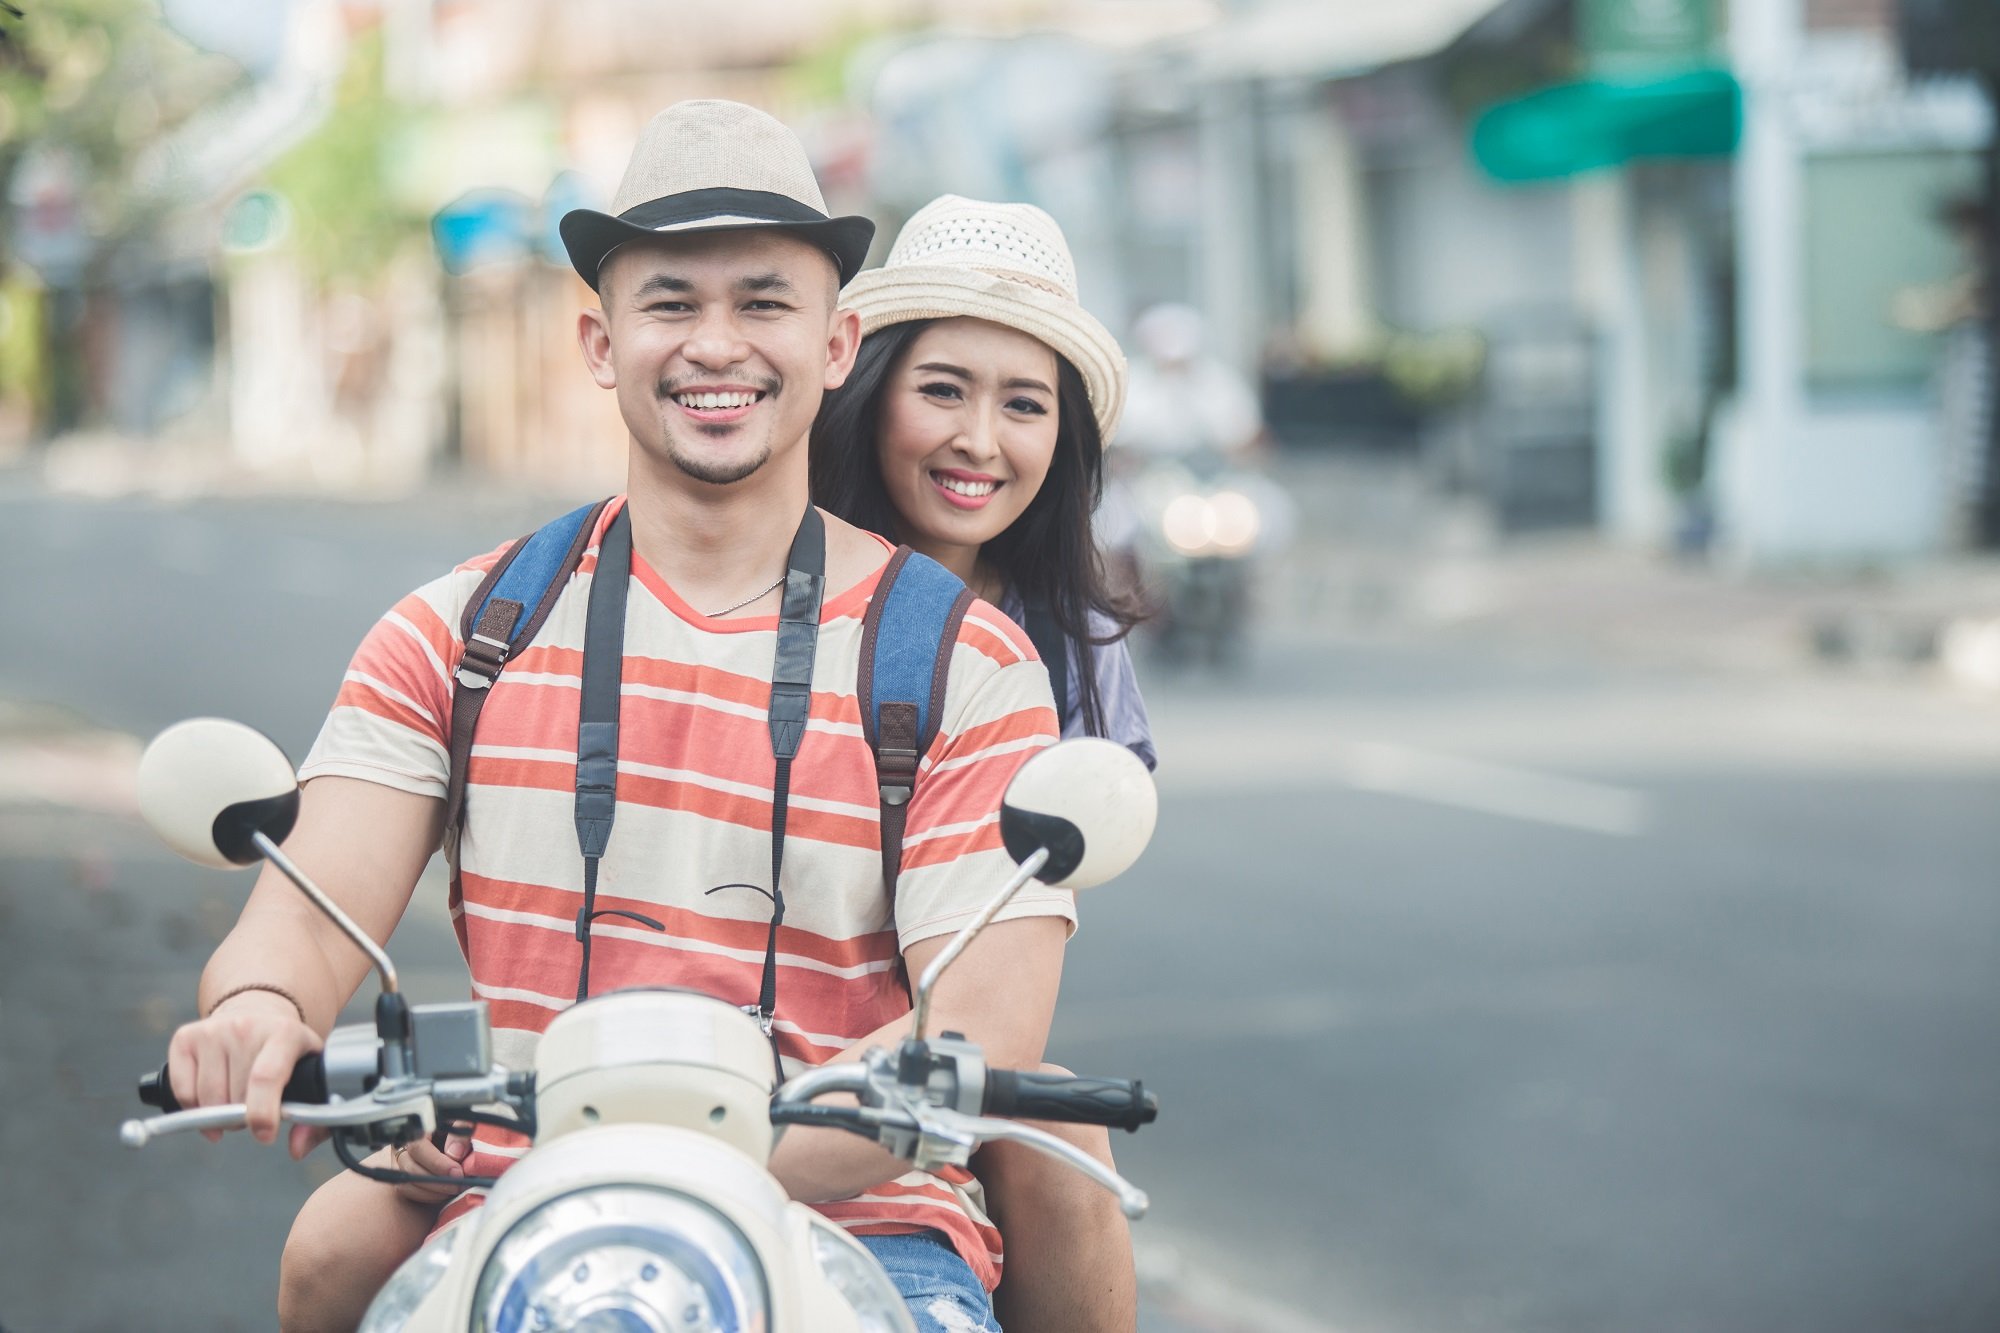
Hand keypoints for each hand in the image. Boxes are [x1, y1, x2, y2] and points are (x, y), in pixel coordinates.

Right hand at [166, 989, 321, 1145]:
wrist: (257, 1010)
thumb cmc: (287, 1051)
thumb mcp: (311, 1073)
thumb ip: (313, 1118)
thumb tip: (297, 1150)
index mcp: (285, 1033)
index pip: (266, 1078)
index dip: (262, 1113)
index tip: (264, 1135)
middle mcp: (246, 1027)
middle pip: (235, 1097)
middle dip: (243, 1118)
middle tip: (253, 1109)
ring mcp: (212, 1031)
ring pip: (207, 1099)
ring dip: (219, 1115)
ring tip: (235, 1101)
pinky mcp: (185, 1038)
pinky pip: (182, 1093)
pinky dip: (194, 1108)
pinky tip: (211, 1099)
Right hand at [390, 1130, 471, 1204]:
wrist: (453, 1135)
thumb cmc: (457, 1125)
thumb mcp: (462, 1122)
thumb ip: (461, 1134)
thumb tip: (455, 1154)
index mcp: (415, 1128)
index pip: (418, 1148)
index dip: (437, 1163)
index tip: (457, 1172)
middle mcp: (401, 1145)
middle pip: (410, 1168)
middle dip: (437, 1181)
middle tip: (459, 1185)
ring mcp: (398, 1162)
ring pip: (406, 1183)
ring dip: (432, 1191)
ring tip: (454, 1189)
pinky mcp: (402, 1176)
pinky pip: (408, 1191)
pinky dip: (427, 1196)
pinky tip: (445, 1192)